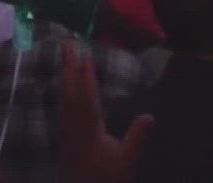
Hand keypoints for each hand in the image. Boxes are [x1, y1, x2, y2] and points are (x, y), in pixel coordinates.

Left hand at [59, 41, 152, 182]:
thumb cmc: (108, 179)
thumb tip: (149, 114)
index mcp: (89, 130)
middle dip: (68, 66)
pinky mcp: (64, 138)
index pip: (87, 98)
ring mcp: (67, 132)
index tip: (85, 54)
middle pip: (69, 92)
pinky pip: (62, 108)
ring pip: (63, 99)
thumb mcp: (128, 160)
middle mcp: (74, 127)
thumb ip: (138, 137)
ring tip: (65, 58)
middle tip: (66, 42)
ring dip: (64, 76)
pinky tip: (65, 89)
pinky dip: (64, 92)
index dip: (86, 76)